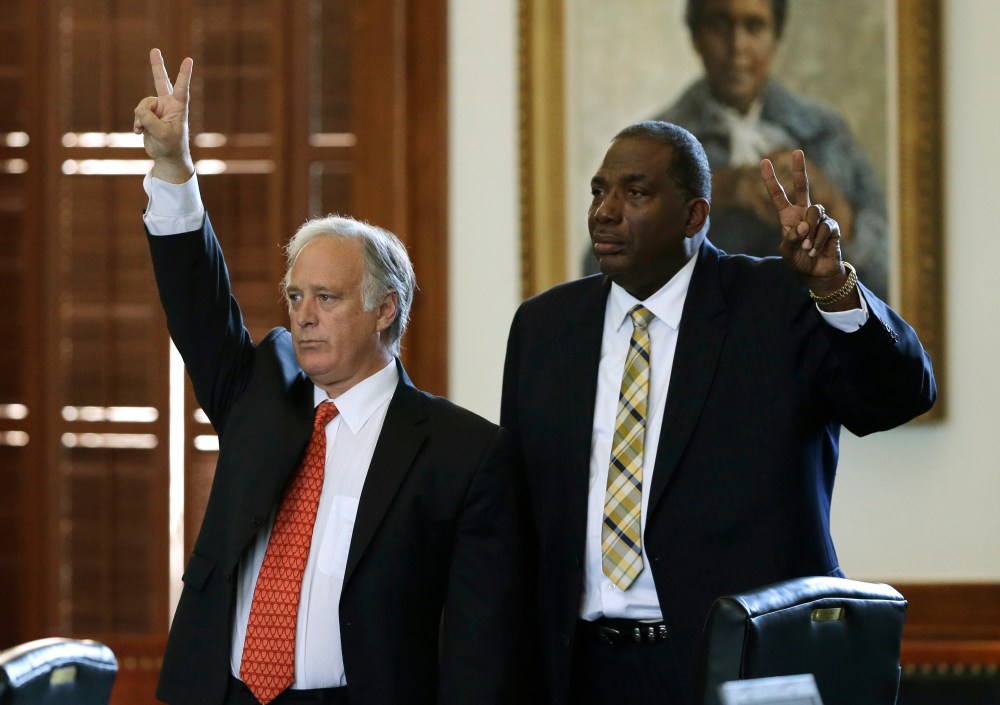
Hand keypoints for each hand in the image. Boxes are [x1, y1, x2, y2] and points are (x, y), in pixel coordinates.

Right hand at [133, 48, 193, 183]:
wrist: (166, 157)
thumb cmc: (171, 146)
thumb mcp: (162, 134)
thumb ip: (149, 120)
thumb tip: (139, 109)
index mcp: (179, 108)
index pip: (181, 89)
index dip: (184, 75)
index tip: (189, 60)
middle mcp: (168, 104)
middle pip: (160, 81)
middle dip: (157, 66)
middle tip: (155, 50)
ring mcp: (157, 108)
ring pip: (142, 105)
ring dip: (140, 118)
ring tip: (144, 130)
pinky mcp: (148, 114)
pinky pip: (137, 113)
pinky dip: (136, 123)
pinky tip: (139, 132)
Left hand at [760, 150, 852, 296]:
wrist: (818, 273)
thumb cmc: (799, 261)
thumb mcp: (787, 252)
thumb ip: (791, 239)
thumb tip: (802, 225)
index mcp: (788, 216)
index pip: (778, 195)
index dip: (771, 180)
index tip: (764, 162)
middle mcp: (803, 213)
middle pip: (803, 187)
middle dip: (799, 169)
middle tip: (797, 151)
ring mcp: (819, 217)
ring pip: (815, 213)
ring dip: (809, 232)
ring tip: (806, 247)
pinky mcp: (832, 225)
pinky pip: (824, 227)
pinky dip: (817, 241)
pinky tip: (815, 250)